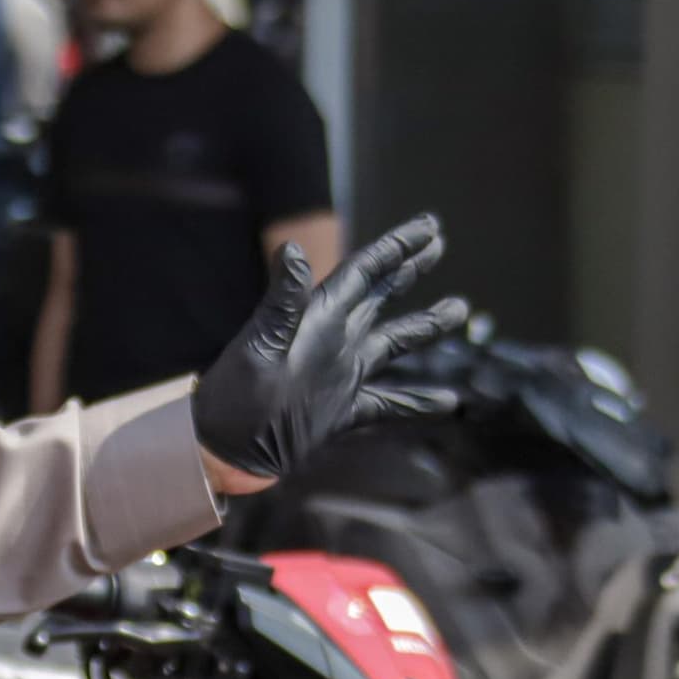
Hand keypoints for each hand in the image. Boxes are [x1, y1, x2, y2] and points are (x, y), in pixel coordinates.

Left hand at [190, 216, 466, 488]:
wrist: (220, 451)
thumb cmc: (233, 398)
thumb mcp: (260, 345)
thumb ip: (283, 300)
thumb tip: (291, 248)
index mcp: (317, 318)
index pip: (365, 272)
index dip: (397, 248)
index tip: (429, 227)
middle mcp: (334, 340)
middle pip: (380, 295)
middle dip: (409, 269)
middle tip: (438, 244)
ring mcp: (341, 374)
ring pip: (393, 342)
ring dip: (424, 327)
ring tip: (457, 309)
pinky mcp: (341, 410)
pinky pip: (388, 402)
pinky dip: (416, 402)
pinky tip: (446, 401)